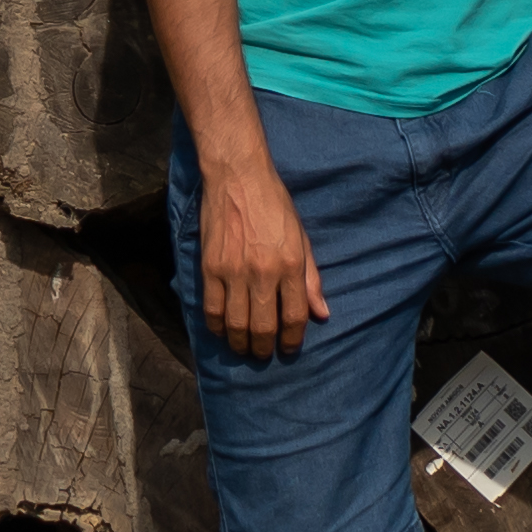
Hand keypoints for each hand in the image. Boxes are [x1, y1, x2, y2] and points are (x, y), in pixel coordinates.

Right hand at [199, 156, 328, 356]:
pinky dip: (217, 327)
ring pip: (236, 324)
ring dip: (240, 343)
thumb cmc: (275, 205)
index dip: (292, 340)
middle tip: (263, 354)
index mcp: (291, 265)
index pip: (294, 317)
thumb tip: (321, 314)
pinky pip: (212, 309)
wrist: (238, 177)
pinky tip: (223, 331)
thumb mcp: (302, 238)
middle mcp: (263, 272)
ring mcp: (234, 271)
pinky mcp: (210, 267)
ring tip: (244, 348)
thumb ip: (311, 279)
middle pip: (263, 327)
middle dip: (264, 348)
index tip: (288, 349)